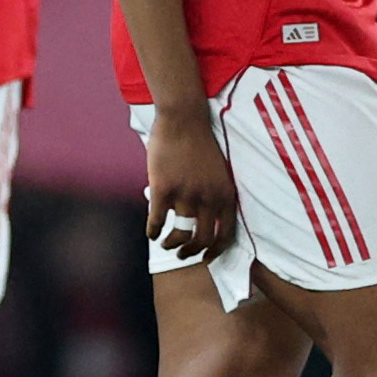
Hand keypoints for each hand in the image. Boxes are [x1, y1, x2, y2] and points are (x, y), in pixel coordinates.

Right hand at [145, 100, 239, 262]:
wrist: (184, 118)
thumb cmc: (200, 142)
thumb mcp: (219, 171)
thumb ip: (214, 195)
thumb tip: (205, 219)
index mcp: (224, 194)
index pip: (225, 234)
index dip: (215, 251)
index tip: (206, 258)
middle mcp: (208, 198)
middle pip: (201, 240)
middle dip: (191, 252)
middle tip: (182, 254)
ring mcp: (185, 194)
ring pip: (179, 234)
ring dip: (171, 244)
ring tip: (166, 243)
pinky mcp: (163, 189)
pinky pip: (157, 220)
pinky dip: (153, 230)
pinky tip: (151, 232)